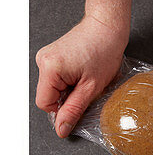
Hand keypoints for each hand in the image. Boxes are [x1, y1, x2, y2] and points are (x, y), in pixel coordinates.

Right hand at [35, 15, 126, 137]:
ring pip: (54, 87)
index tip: (79, 105)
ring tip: (88, 76)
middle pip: (49, 95)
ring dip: (71, 88)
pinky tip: (84, 71)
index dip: (62, 110)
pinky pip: (58, 77)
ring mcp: (46, 56)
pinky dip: (71, 79)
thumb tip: (61, 128)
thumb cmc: (105, 50)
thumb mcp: (92, 87)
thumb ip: (74, 109)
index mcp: (50, 68)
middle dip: (69, 97)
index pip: (45, 104)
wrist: (108, 26)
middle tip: (88, 86)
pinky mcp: (53, 55)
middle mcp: (43, 60)